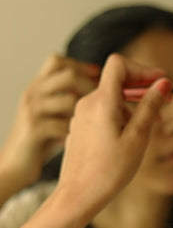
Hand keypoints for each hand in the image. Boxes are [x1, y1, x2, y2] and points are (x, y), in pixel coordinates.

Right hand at [0, 55, 99, 195]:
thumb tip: (99, 91)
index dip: (81, 66)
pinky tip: (80, 142)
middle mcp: (33, 93)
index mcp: (38, 87)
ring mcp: (32, 110)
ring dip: (87, 114)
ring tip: (95, 126)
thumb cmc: (40, 142)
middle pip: (67, 74)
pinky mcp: (33, 130)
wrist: (13, 166)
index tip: (99, 78)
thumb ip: (67, 101)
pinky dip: (76, 134)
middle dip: (91, 87)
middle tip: (104, 103)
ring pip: (69, 100)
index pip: (57, 60)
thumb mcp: (52, 114)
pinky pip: (63, 125)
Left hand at [56, 53, 170, 223]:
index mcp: (102, 101)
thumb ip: (149, 107)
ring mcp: (80, 116)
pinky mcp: (79, 128)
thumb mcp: (138, 138)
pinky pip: (101, 113)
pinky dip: (118, 116)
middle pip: (116, 81)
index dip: (143, 69)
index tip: (161, 82)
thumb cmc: (109, 171)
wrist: (78, 195)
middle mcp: (87, 103)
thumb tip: (162, 84)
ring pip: (110, 98)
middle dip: (142, 88)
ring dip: (131, 105)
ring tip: (148, 126)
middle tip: (164, 103)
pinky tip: (128, 137)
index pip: (119, 64)